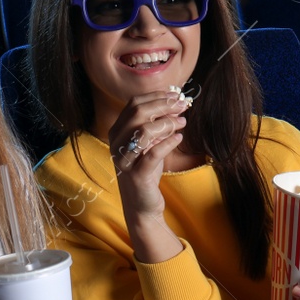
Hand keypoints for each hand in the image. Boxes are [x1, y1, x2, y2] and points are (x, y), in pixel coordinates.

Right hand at [106, 89, 191, 262]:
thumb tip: (177, 102)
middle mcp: (117, 143)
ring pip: (143, 131)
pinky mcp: (137, 175)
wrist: (142, 204)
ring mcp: (125, 159)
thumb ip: (158, 124)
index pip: (134, 104)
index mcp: (117, 131)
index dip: (156, 96)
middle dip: (163, 105)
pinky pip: (153, 153)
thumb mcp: (151, 143)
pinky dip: (168, 142)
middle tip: (182, 105)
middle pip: (138, 113)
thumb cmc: (147, 170)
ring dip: (167, 123)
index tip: (175, 95)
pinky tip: (179, 138)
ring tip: (183, 122)